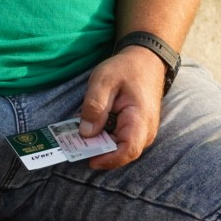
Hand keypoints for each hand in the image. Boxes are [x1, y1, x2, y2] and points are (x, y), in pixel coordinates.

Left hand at [76, 45, 167, 169]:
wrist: (146, 61)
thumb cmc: (126, 69)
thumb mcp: (104, 80)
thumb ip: (95, 106)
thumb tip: (86, 133)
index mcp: (140, 119)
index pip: (128, 150)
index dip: (108, 159)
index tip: (88, 159)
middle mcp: (146, 131)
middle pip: (121, 152)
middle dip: (98, 150)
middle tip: (75, 142)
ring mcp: (143, 132)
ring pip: (119, 147)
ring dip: (100, 143)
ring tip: (80, 133)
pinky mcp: (136, 129)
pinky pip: (120, 139)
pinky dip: (105, 136)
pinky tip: (92, 125)